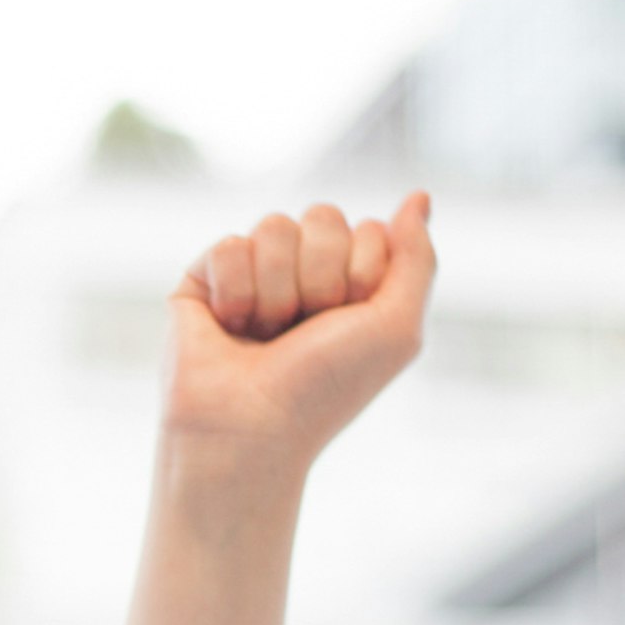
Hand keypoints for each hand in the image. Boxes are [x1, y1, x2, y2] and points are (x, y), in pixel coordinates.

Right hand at [160, 193, 435, 480]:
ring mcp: (254, 274)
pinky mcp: (205, 279)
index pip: (368, 230)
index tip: (347, 325)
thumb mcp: (396, 329)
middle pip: (323, 216)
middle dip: (321, 277)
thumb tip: (420, 196)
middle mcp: (303, 276)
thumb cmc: (324, 389)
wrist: (249, 428)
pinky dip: (236, 293)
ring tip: (264, 335)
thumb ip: (418, 258)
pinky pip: (230, 245)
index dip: (362, 275)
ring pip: (275, 225)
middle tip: (305, 330)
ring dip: (276, 291)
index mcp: (351, 287)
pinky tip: (229, 328)